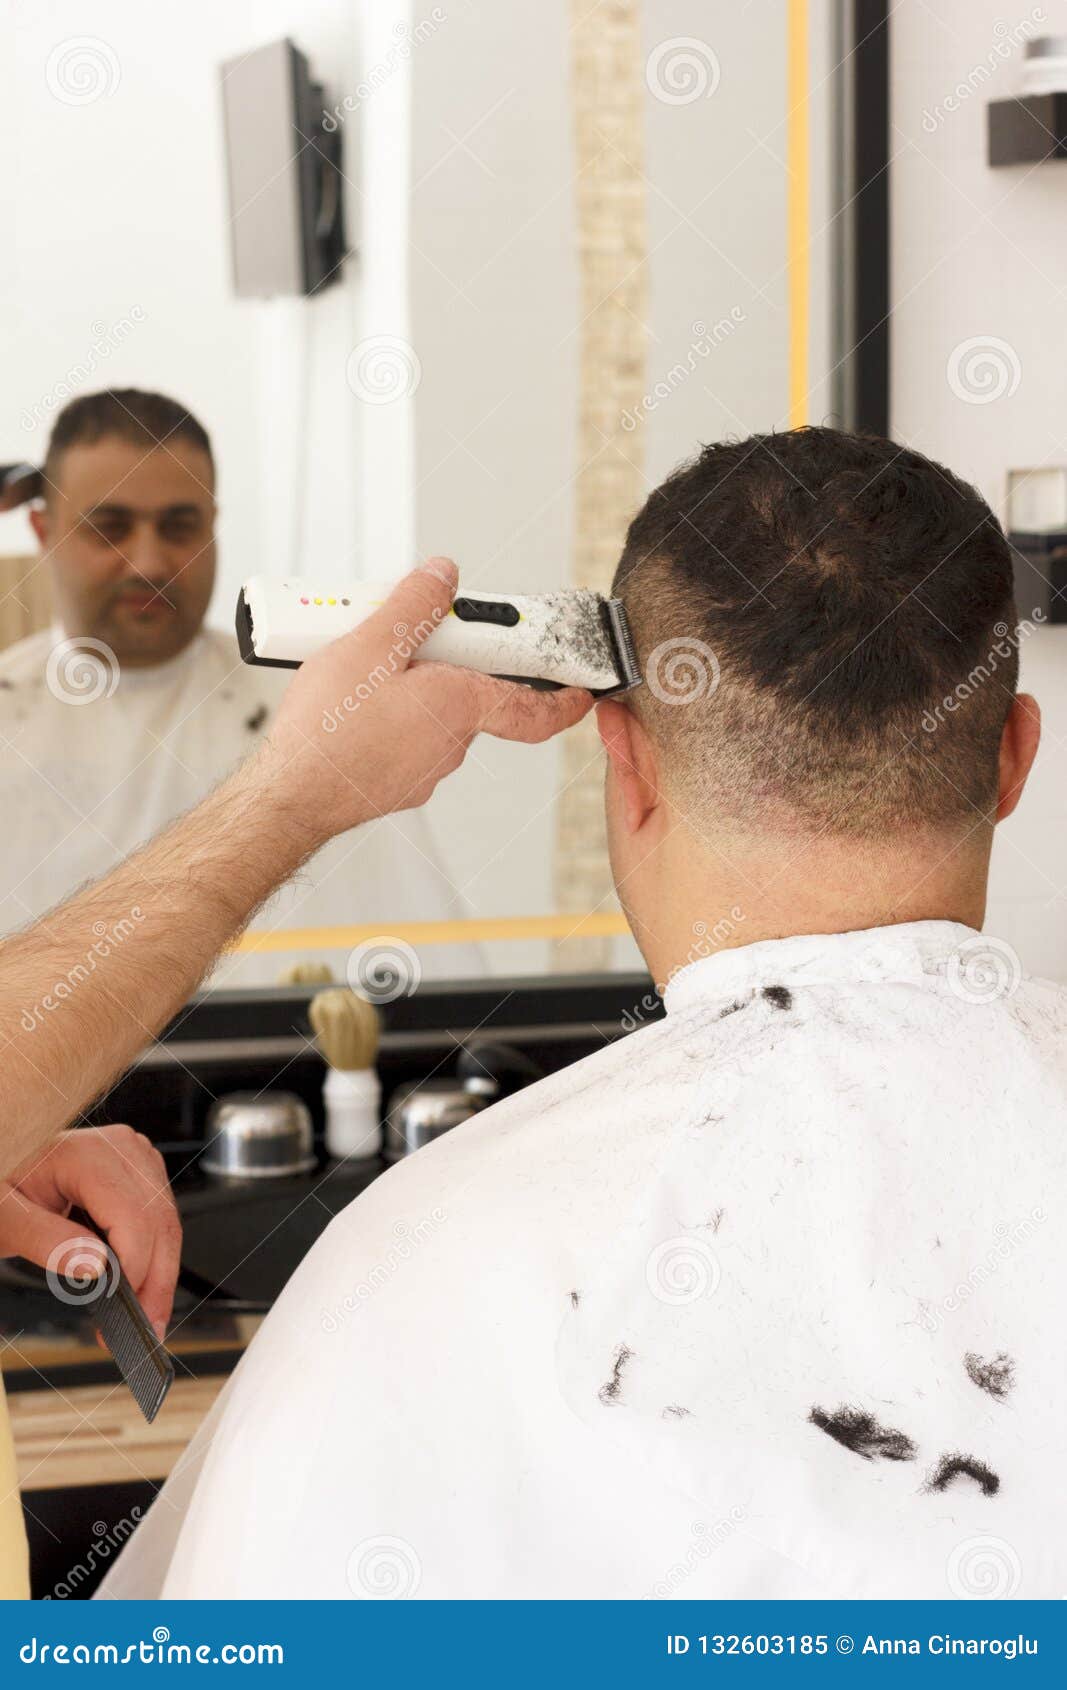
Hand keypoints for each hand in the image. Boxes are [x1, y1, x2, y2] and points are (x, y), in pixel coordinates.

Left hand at [0, 1126, 180, 1340]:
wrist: (5, 1170)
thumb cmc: (2, 1191)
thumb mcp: (6, 1219)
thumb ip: (45, 1241)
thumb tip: (96, 1266)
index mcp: (86, 1154)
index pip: (132, 1216)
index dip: (135, 1269)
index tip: (126, 1314)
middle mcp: (120, 1149)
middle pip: (159, 1222)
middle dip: (156, 1283)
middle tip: (147, 1332)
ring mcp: (136, 1158)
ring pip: (167, 1223)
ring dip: (160, 1275)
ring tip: (144, 1318)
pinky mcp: (142, 1172)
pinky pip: (161, 1219)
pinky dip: (155, 1257)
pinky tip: (141, 1288)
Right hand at [261, 558, 593, 841]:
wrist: (290, 796)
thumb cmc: (328, 733)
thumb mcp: (370, 645)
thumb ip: (412, 606)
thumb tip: (442, 577)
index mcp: (460, 707)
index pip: (534, 708)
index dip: (564, 699)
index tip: (581, 691)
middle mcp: (451, 744)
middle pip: (471, 695)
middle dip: (451, 664)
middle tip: (415, 634)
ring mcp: (423, 769)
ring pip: (435, 717)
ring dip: (415, 689)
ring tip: (365, 666)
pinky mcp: (393, 782)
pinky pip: (406, 739)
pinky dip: (392, 717)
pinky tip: (351, 704)